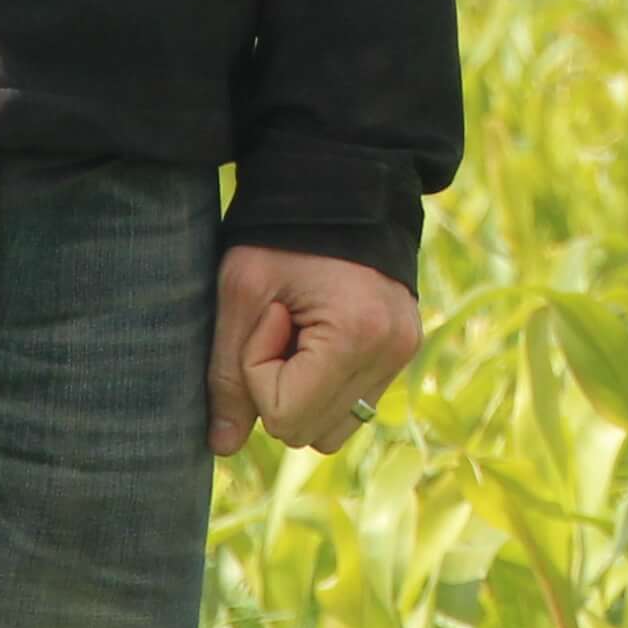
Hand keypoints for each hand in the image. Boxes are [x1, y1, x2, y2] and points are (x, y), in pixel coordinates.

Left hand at [212, 244, 419, 457]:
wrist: (341, 181)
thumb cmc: (282, 232)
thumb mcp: (242, 292)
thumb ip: (227, 374)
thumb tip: (223, 447)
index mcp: (357, 336)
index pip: (283, 415)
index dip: (257, 372)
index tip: (268, 317)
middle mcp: (392, 352)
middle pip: (308, 433)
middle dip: (279, 389)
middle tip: (281, 325)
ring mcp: (403, 354)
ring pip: (332, 430)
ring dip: (303, 395)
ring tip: (300, 334)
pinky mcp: (403, 351)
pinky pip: (353, 404)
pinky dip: (326, 384)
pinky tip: (320, 337)